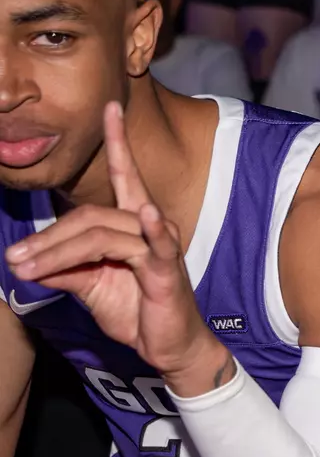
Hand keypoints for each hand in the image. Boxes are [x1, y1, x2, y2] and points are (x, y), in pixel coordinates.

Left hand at [4, 103, 229, 390]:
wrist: (166, 348)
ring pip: (99, 234)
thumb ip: (65, 267)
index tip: (110, 108)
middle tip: (13, 260)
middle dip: (45, 239)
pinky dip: (152, 228)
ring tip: (26, 269)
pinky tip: (147, 214)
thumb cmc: (135, 311)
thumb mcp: (89, 286)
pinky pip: (155, 244)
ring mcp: (160, 246)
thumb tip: (27, 262)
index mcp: (133, 226)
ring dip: (57, 251)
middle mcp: (149, 227)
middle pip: (87, 217)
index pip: (123, 176)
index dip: (117, 141)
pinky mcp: (167, 269)